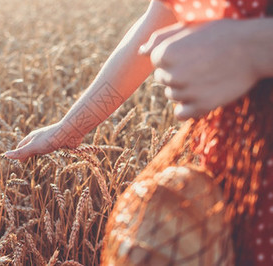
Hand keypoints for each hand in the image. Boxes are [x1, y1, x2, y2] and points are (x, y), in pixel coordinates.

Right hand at [2, 122, 82, 160]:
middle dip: (26, 153)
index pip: (21, 146)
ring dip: (36, 153)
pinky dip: (47, 153)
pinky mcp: (58, 143)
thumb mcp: (33, 147)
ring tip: (34, 158)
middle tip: (23, 161)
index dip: (17, 153)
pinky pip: (51, 149)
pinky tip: (49, 156)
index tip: (16, 161)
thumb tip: (5, 155)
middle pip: (30, 146)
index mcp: (32, 137)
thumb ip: (20, 152)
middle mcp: (39, 138)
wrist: (69, 132)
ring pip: (40, 148)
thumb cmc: (50, 139)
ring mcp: (49, 140)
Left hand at [140, 20, 259, 119]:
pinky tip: (199, 96)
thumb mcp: (188, 28)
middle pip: (162, 79)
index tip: (190, 51)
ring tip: (204, 76)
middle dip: (176, 72)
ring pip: (172, 95)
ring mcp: (186, 92)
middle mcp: (172, 75)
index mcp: (165, 54)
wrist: (253, 48)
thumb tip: (140, 52)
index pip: (155, 62)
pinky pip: (181, 114)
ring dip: (183, 89)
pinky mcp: (201, 106)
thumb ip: (159, 39)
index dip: (172, 56)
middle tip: (198, 63)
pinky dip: (187, 108)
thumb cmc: (219, 34)